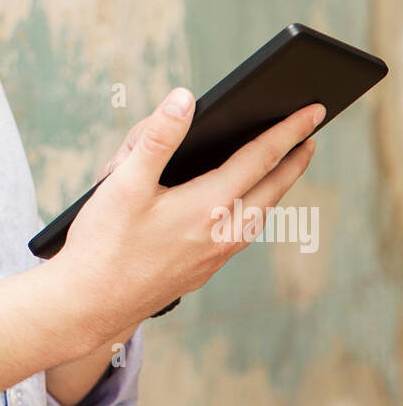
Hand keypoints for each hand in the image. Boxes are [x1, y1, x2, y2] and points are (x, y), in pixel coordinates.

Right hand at [50, 88, 323, 344]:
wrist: (90, 307)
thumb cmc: (102, 243)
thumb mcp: (123, 182)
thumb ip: (157, 137)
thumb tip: (185, 98)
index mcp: (208, 205)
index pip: (261, 158)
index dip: (289, 130)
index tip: (314, 111)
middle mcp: (222, 233)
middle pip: (272, 189)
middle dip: (294, 159)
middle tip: (311, 135)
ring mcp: (214, 257)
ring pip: (260, 214)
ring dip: (277, 187)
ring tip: (284, 168)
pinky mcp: (201, 271)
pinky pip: (242, 234)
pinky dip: (255, 210)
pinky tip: (242, 208)